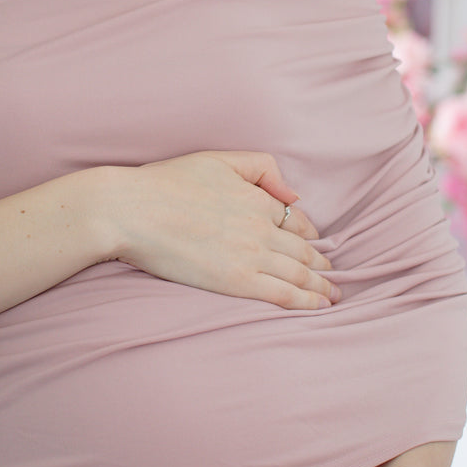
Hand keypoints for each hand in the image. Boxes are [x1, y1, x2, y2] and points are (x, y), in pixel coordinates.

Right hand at [106, 151, 338, 310]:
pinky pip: (282, 294)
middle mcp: (261, 227)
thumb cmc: (166, 182)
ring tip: (332, 295)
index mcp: (256, 198)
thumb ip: (260, 167)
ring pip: (298, 273)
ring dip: (320, 286)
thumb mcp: (217, 159)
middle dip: (321, 264)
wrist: (134, 211)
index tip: (315, 244)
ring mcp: (251, 256)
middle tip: (333, 276)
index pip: (293, 219)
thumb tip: (292, 192)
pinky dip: (306, 301)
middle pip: (302, 250)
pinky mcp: (237, 281)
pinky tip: (318, 307)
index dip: (308, 234)